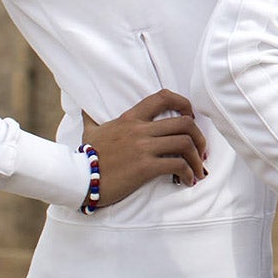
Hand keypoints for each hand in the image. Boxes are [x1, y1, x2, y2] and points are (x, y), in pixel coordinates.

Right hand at [81, 92, 206, 205]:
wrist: (76, 179)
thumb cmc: (86, 157)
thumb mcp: (90, 132)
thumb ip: (92, 119)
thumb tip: (84, 109)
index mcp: (130, 118)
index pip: (163, 97)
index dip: (184, 103)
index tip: (191, 117)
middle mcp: (139, 129)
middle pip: (185, 123)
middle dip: (199, 137)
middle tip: (201, 150)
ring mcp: (142, 148)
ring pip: (185, 143)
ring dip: (197, 157)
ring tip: (197, 169)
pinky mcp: (144, 167)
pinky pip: (177, 165)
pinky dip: (187, 173)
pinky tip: (186, 180)